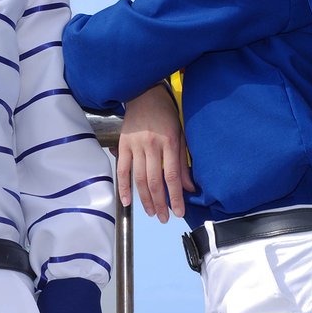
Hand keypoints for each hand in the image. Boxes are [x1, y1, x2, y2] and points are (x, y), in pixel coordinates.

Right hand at [117, 83, 193, 222]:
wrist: (145, 94)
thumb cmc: (166, 114)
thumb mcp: (181, 135)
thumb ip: (183, 163)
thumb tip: (188, 188)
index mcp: (169, 142)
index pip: (171, 176)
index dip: (175, 196)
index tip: (178, 212)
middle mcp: (151, 145)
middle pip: (154, 181)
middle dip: (160, 203)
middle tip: (163, 218)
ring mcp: (135, 145)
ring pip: (139, 179)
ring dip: (144, 199)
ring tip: (151, 213)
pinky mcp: (123, 144)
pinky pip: (123, 169)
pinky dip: (123, 186)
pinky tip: (126, 201)